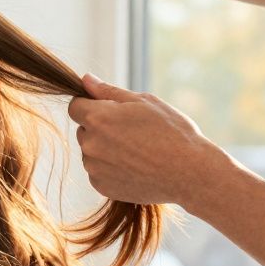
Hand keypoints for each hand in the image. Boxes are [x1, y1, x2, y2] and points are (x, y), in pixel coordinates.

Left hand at [67, 74, 225, 205]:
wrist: (190, 173)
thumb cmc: (171, 132)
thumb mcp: (144, 102)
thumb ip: (108, 91)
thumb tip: (85, 79)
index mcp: (98, 118)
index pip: (75, 106)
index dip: (90, 105)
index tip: (109, 109)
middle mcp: (90, 144)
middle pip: (84, 129)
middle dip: (100, 127)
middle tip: (132, 131)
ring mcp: (93, 168)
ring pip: (91, 151)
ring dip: (105, 148)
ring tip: (137, 150)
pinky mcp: (100, 186)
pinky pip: (98, 171)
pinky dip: (111, 168)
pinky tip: (135, 166)